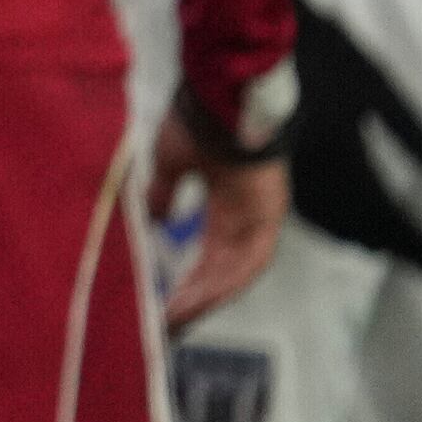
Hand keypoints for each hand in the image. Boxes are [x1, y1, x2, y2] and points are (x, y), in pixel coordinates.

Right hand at [148, 113, 286, 328]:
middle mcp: (248, 218)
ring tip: (175, 319)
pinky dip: (223, 282)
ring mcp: (261, 218)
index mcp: (227, 205)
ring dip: (206, 298)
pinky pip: (248, 261)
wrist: (221, 94)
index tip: (160, 305)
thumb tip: (152, 219)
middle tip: (165, 327)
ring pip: (234, 273)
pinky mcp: (269, 215)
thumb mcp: (172, 162)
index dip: (187, 282)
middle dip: (194, 300)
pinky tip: (197, 298)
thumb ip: (165, 193)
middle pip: (221, 272)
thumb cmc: (198, 120)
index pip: (208, 255)